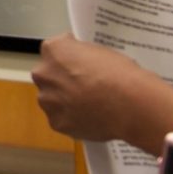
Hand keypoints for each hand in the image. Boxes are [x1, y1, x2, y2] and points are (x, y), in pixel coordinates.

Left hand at [32, 34, 172, 147]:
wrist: (128, 104)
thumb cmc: (118, 73)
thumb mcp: (100, 50)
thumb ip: (82, 55)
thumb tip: (82, 63)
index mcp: (54, 50)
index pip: (56, 50)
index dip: (70, 58)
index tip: (81, 64)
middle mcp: (44, 74)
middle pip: (49, 76)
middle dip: (62, 80)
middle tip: (84, 86)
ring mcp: (48, 101)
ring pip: (52, 99)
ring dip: (64, 101)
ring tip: (89, 105)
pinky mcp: (56, 123)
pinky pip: (62, 119)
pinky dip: (72, 119)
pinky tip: (90, 118)